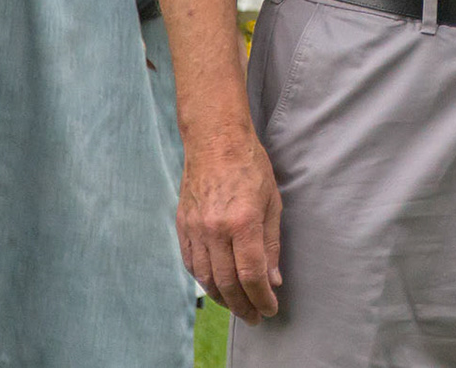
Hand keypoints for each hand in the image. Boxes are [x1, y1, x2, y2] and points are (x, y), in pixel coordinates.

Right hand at [178, 131, 283, 323]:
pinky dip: (203, 279)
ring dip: (222, 298)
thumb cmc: (250, 166)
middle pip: (227, 283)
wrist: (215, 139)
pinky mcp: (183, 224)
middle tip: (255, 316)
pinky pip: (191, 262)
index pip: (251, 275)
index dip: (262, 298)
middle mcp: (215, 229)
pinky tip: (216, 285)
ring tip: (237, 305)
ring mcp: (195, 228)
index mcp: (242, 222)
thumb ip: (271, 245)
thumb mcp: (272, 202)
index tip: (270, 309)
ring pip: (206, 278)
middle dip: (243, 305)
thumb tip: (272, 280)